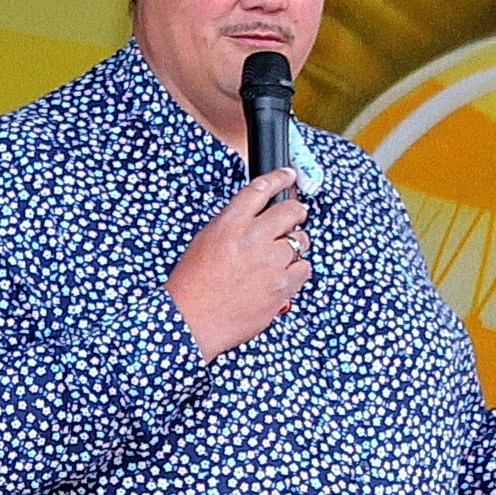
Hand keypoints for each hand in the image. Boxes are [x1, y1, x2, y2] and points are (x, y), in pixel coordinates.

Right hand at [164, 168, 310, 360]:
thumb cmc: (193, 284)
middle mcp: (253, 239)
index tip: (289, 175)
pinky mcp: (282, 287)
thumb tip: (257, 218)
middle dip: (296, 211)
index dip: (280, 178)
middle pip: (291, 211)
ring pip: (302, 240)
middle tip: (295, 216)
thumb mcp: (206, 241)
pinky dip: (298, 270)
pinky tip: (285, 275)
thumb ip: (233, 225)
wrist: (190, 319)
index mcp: (230, 224)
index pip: (261, 189)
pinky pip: (305, 268)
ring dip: (296, 244)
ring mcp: (270, 263)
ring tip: (282, 255)